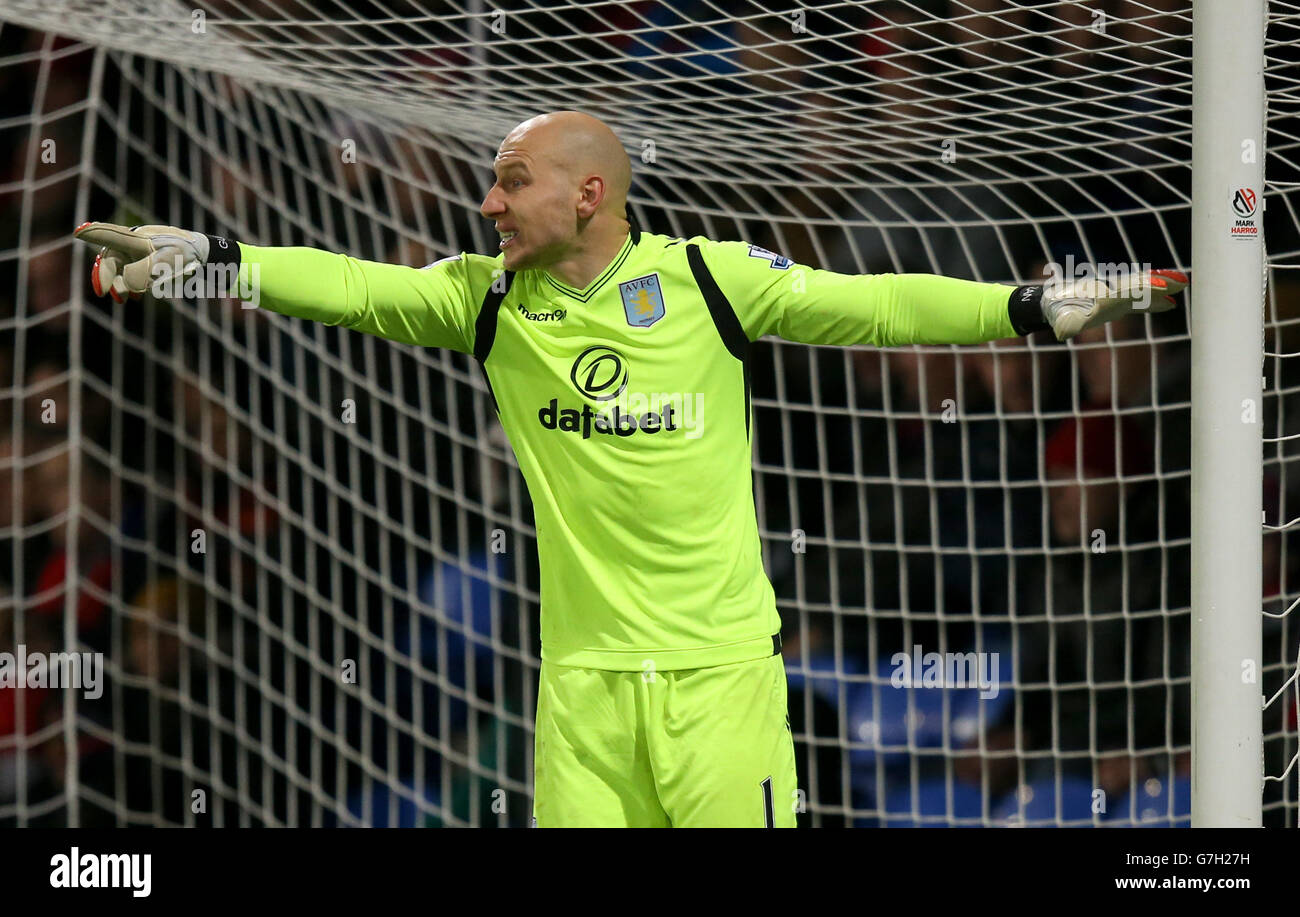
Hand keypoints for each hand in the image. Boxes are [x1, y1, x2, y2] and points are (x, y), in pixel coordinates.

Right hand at [73, 221, 210, 302]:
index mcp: (136, 238)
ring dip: (118, 284)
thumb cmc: (185, 255)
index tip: (78, 232)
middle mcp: (134, 243)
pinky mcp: (146, 262)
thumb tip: (127, 285)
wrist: (204, 255)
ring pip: (120, 268)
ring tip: (124, 299)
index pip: (110, 235)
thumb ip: (145, 271)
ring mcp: (139, 252)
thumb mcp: (167, 262)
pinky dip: (130, 285)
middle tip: (103, 292)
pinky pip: (131, 273)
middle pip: (110, 258)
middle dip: (105, 275)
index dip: (93, 234)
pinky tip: (135, 297)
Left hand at [1042, 268, 1186, 340]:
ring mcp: (1114, 296)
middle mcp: (1110, 292)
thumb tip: (1062, 332)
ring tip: (1183, 285)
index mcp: (1100, 295)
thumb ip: (1068, 325)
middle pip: (1139, 286)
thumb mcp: (1062, 320)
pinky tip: (1169, 303)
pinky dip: (1154, 302)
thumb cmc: (1057, 312)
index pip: (1126, 291)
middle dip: (1160, 283)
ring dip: (1161, 289)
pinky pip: (1138, 301)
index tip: (1160, 286)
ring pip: (1142, 290)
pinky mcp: (1116, 303)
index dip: (1143, 289)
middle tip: (1183, 281)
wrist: (1050, 303)